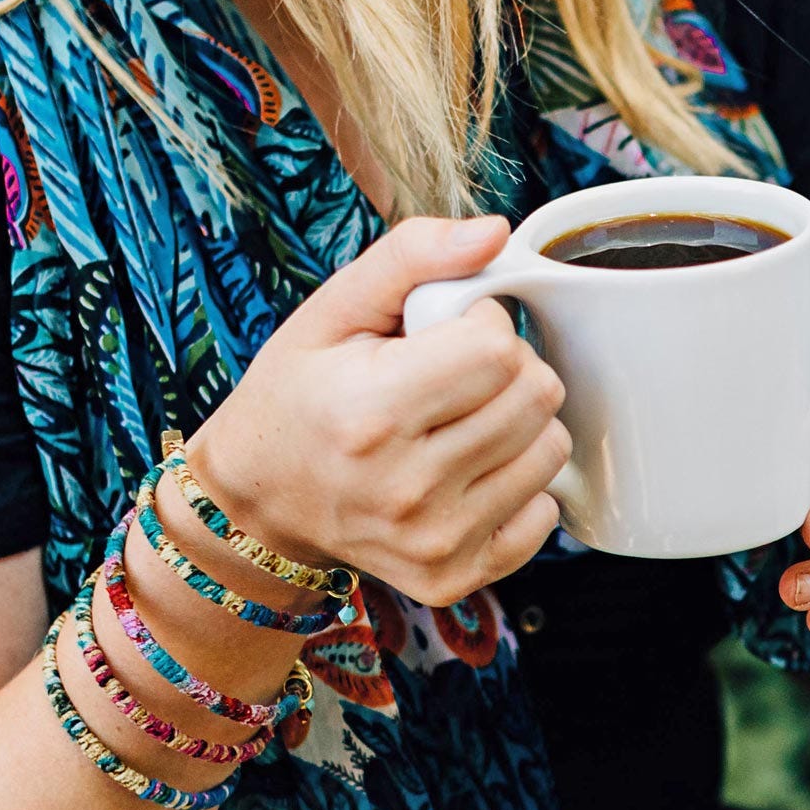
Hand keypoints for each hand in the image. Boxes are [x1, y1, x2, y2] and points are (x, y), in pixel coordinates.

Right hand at [191, 217, 569, 605]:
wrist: (259, 502)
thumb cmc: (299, 396)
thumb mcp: (333, 310)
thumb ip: (412, 255)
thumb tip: (497, 232)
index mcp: (372, 412)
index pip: (499, 348)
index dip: (484, 324)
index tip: (448, 332)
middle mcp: (406, 488)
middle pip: (536, 396)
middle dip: (509, 368)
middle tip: (456, 377)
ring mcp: (434, 542)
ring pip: (550, 451)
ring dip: (518, 424)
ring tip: (461, 422)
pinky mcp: (453, 577)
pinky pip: (543, 514)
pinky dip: (517, 485)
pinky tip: (468, 472)